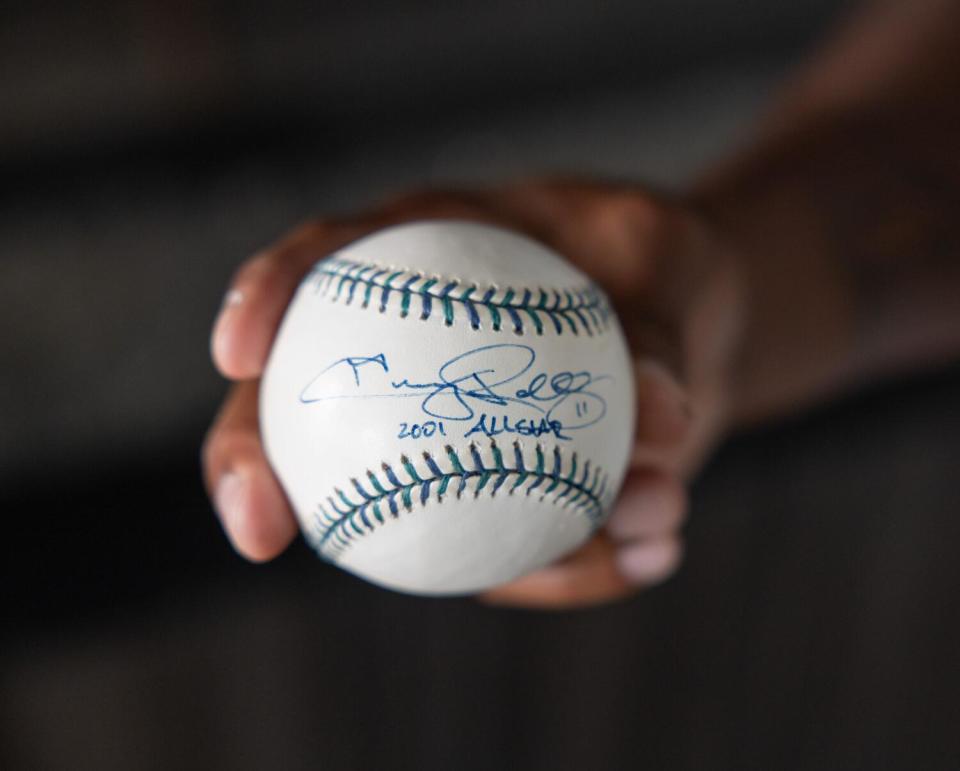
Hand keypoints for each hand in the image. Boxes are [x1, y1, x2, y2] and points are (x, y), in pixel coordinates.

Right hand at [202, 179, 742, 607]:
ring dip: (525, 554)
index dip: (262, 302)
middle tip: (257, 530)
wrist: (697, 320)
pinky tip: (655, 553)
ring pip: (411, 514)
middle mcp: (411, 353)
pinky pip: (511, 555)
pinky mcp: (491, 497)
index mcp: (422, 254)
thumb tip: (654, 416)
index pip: (321, 265)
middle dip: (252, 472)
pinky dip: (585, 566)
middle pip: (299, 410)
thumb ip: (654, 326)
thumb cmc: (664, 259)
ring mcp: (444, 435)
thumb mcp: (669, 256)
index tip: (236, 351)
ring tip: (642, 523)